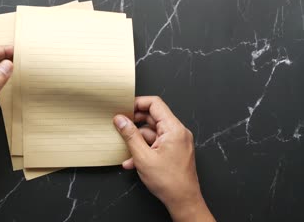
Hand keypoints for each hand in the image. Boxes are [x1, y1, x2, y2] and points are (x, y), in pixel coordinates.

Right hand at [113, 96, 213, 221]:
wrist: (183, 201)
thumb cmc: (169, 182)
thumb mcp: (143, 157)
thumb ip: (130, 135)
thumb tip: (120, 120)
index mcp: (174, 129)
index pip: (155, 104)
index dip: (138, 103)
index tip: (124, 108)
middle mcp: (178, 132)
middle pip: (153, 117)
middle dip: (135, 123)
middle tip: (120, 126)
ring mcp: (176, 141)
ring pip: (152, 132)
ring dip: (137, 140)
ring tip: (125, 148)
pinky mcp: (174, 150)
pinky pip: (156, 143)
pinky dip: (144, 148)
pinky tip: (133, 160)